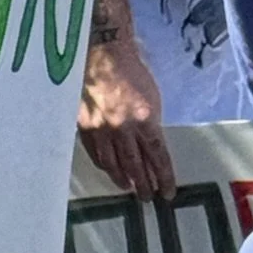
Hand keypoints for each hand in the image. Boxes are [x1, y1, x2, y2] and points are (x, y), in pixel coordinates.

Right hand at [79, 37, 175, 198]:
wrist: (103, 54)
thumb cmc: (132, 72)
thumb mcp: (152, 98)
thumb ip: (150, 125)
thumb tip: (150, 149)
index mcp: (145, 119)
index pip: (158, 157)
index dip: (164, 177)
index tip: (168, 193)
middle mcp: (123, 128)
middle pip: (135, 165)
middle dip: (144, 184)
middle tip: (148, 198)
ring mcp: (101, 128)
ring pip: (113, 163)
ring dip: (122, 179)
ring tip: (129, 189)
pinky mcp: (84, 125)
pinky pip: (95, 152)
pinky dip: (104, 165)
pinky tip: (109, 170)